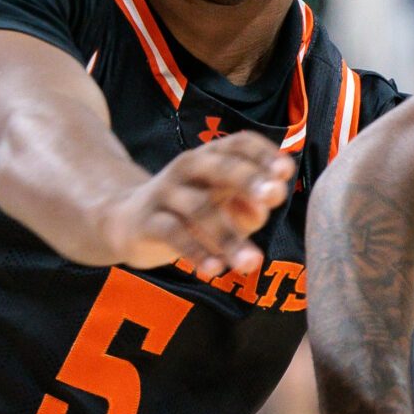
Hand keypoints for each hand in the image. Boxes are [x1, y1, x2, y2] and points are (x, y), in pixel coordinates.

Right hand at [103, 133, 293, 278]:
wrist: (126, 220)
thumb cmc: (190, 212)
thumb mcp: (224, 205)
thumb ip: (250, 207)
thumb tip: (263, 209)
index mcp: (212, 157)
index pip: (239, 143)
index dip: (263, 153)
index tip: (286, 170)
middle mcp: (189, 168)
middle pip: (220, 167)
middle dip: (249, 179)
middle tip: (274, 195)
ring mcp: (165, 193)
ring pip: (200, 209)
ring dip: (229, 236)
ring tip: (252, 262)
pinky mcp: (147, 221)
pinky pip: (173, 234)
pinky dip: (195, 252)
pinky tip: (215, 270)